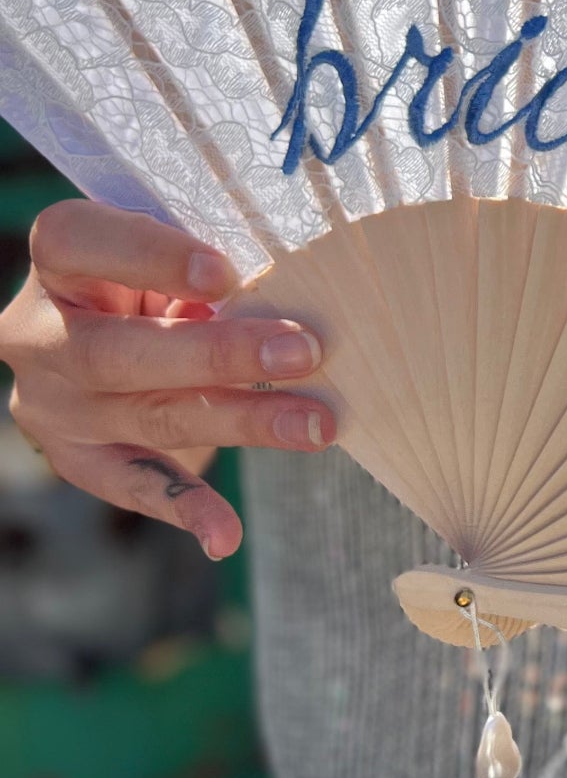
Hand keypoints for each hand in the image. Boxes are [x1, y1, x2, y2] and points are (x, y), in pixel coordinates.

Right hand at [0, 199, 334, 558]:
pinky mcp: (79, 458)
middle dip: (216, 354)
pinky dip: (186, 508)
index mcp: (59, 263)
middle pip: (116, 351)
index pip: (78, 243)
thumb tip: (298, 286)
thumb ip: (209, 266)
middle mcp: (40, 337)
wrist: (104, 330)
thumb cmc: (159, 275)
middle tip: (303, 350)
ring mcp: (54, 406)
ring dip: (241, 422)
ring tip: (315, 425)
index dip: (148, 255)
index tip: (224, 272)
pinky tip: (225, 534)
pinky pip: (134, 484)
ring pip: (148, 417)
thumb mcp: (170, 254)